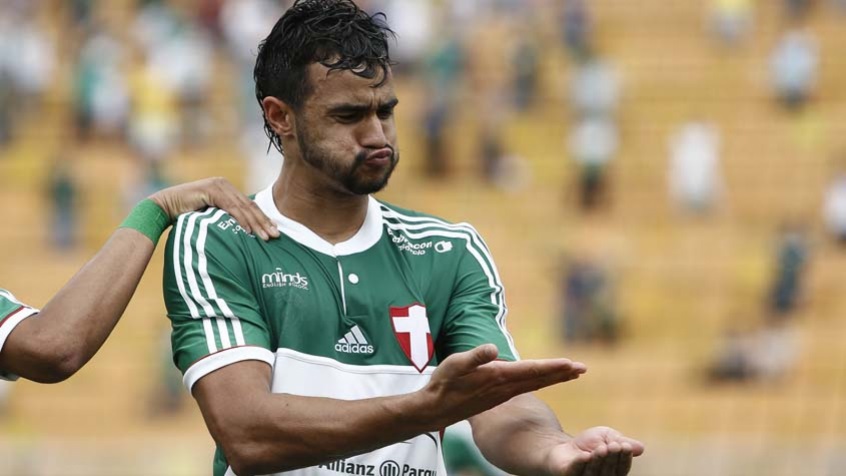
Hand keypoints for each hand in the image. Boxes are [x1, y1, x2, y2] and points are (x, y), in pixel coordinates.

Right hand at [149, 177, 279, 240]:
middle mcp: (225, 185)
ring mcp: (219, 186)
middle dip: (264, 222)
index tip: (274, 232)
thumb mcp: (211, 216)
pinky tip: (248, 231)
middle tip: (276, 236)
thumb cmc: (186, 215)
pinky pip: (230, 207)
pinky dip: (240, 219)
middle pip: (250, 206)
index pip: (249, 206)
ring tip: (266, 237)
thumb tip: (242, 232)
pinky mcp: (211, 190)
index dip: (263, 219)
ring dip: (255, 224)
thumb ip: (225, 219)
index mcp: (227, 189)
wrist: (164, 207)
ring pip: (243, 208)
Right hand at [420, 344, 586, 428]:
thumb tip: (491, 348)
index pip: (530, 371)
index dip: (552, 366)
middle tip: (584, 368)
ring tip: (573, 372)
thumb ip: (474, 357)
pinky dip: (542, 382)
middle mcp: (504, 387)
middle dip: (562, 373)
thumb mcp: (454, 365)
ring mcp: (503, 393)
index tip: (571, 364)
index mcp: (497, 377)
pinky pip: (527, 388)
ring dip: (555, 378)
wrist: (436, 409)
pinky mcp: (499, 396)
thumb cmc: (443, 384)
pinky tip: (547, 380)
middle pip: (539, 379)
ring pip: (535, 384)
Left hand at [543, 426, 644, 475]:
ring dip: (598, 460)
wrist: (562, 446)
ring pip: (593, 473)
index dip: (624, 459)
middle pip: (609, 472)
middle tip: (613, 445)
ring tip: (601, 448)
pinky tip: (585, 456)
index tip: (625, 446)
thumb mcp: (607, 437)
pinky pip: (575, 472)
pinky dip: (581, 464)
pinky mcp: (568, 475)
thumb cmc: (588, 444)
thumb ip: (622, 441)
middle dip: (612, 458)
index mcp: (612, 472)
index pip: (622, 469)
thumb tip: (640, 447)